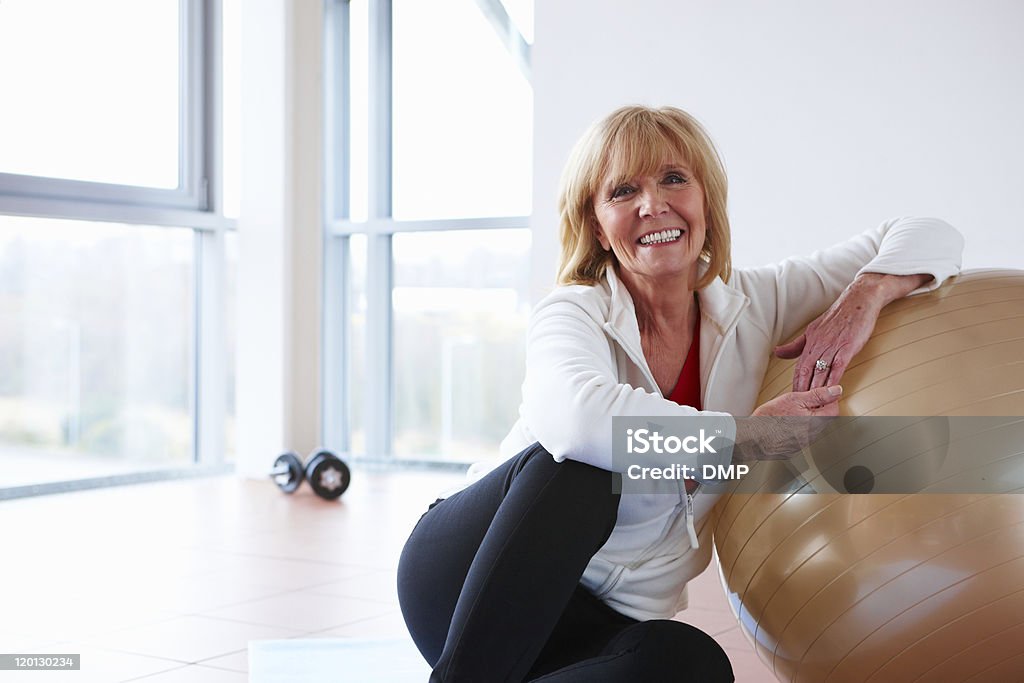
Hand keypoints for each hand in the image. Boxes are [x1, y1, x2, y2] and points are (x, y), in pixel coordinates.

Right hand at [735, 386, 841, 460]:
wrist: (751, 437)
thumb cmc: (769, 418)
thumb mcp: (794, 399)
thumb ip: (817, 395)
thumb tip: (836, 390)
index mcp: (816, 422)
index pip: (833, 409)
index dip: (827, 399)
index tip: (818, 395)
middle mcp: (812, 436)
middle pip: (822, 419)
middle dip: (814, 410)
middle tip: (798, 403)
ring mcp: (802, 445)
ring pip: (810, 428)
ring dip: (804, 420)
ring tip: (787, 414)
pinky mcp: (792, 450)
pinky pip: (799, 437)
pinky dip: (794, 430)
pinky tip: (782, 425)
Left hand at [774, 273, 927, 390]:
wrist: (860, 300)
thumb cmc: (839, 316)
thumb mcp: (813, 329)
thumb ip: (796, 344)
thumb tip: (777, 353)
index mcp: (809, 340)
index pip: (798, 366)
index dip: (795, 383)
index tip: (791, 396)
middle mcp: (818, 344)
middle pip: (806, 371)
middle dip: (801, 390)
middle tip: (798, 406)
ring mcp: (833, 345)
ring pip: (820, 371)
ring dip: (815, 389)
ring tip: (812, 405)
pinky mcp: (848, 347)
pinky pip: (838, 367)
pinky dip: (834, 380)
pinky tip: (832, 391)